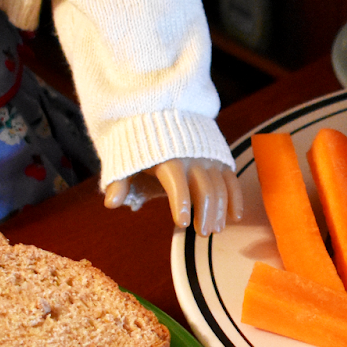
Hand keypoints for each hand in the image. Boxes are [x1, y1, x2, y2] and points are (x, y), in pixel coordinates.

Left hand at [103, 158, 243, 235]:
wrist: (161, 113)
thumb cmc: (141, 145)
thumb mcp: (126, 160)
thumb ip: (120, 181)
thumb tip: (111, 203)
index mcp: (168, 159)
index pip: (176, 182)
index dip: (180, 202)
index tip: (182, 223)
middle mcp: (192, 157)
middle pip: (205, 188)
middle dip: (205, 212)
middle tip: (201, 233)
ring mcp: (208, 158)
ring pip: (220, 186)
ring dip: (220, 211)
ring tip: (214, 230)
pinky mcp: (219, 158)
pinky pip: (231, 179)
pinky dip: (235, 198)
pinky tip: (234, 217)